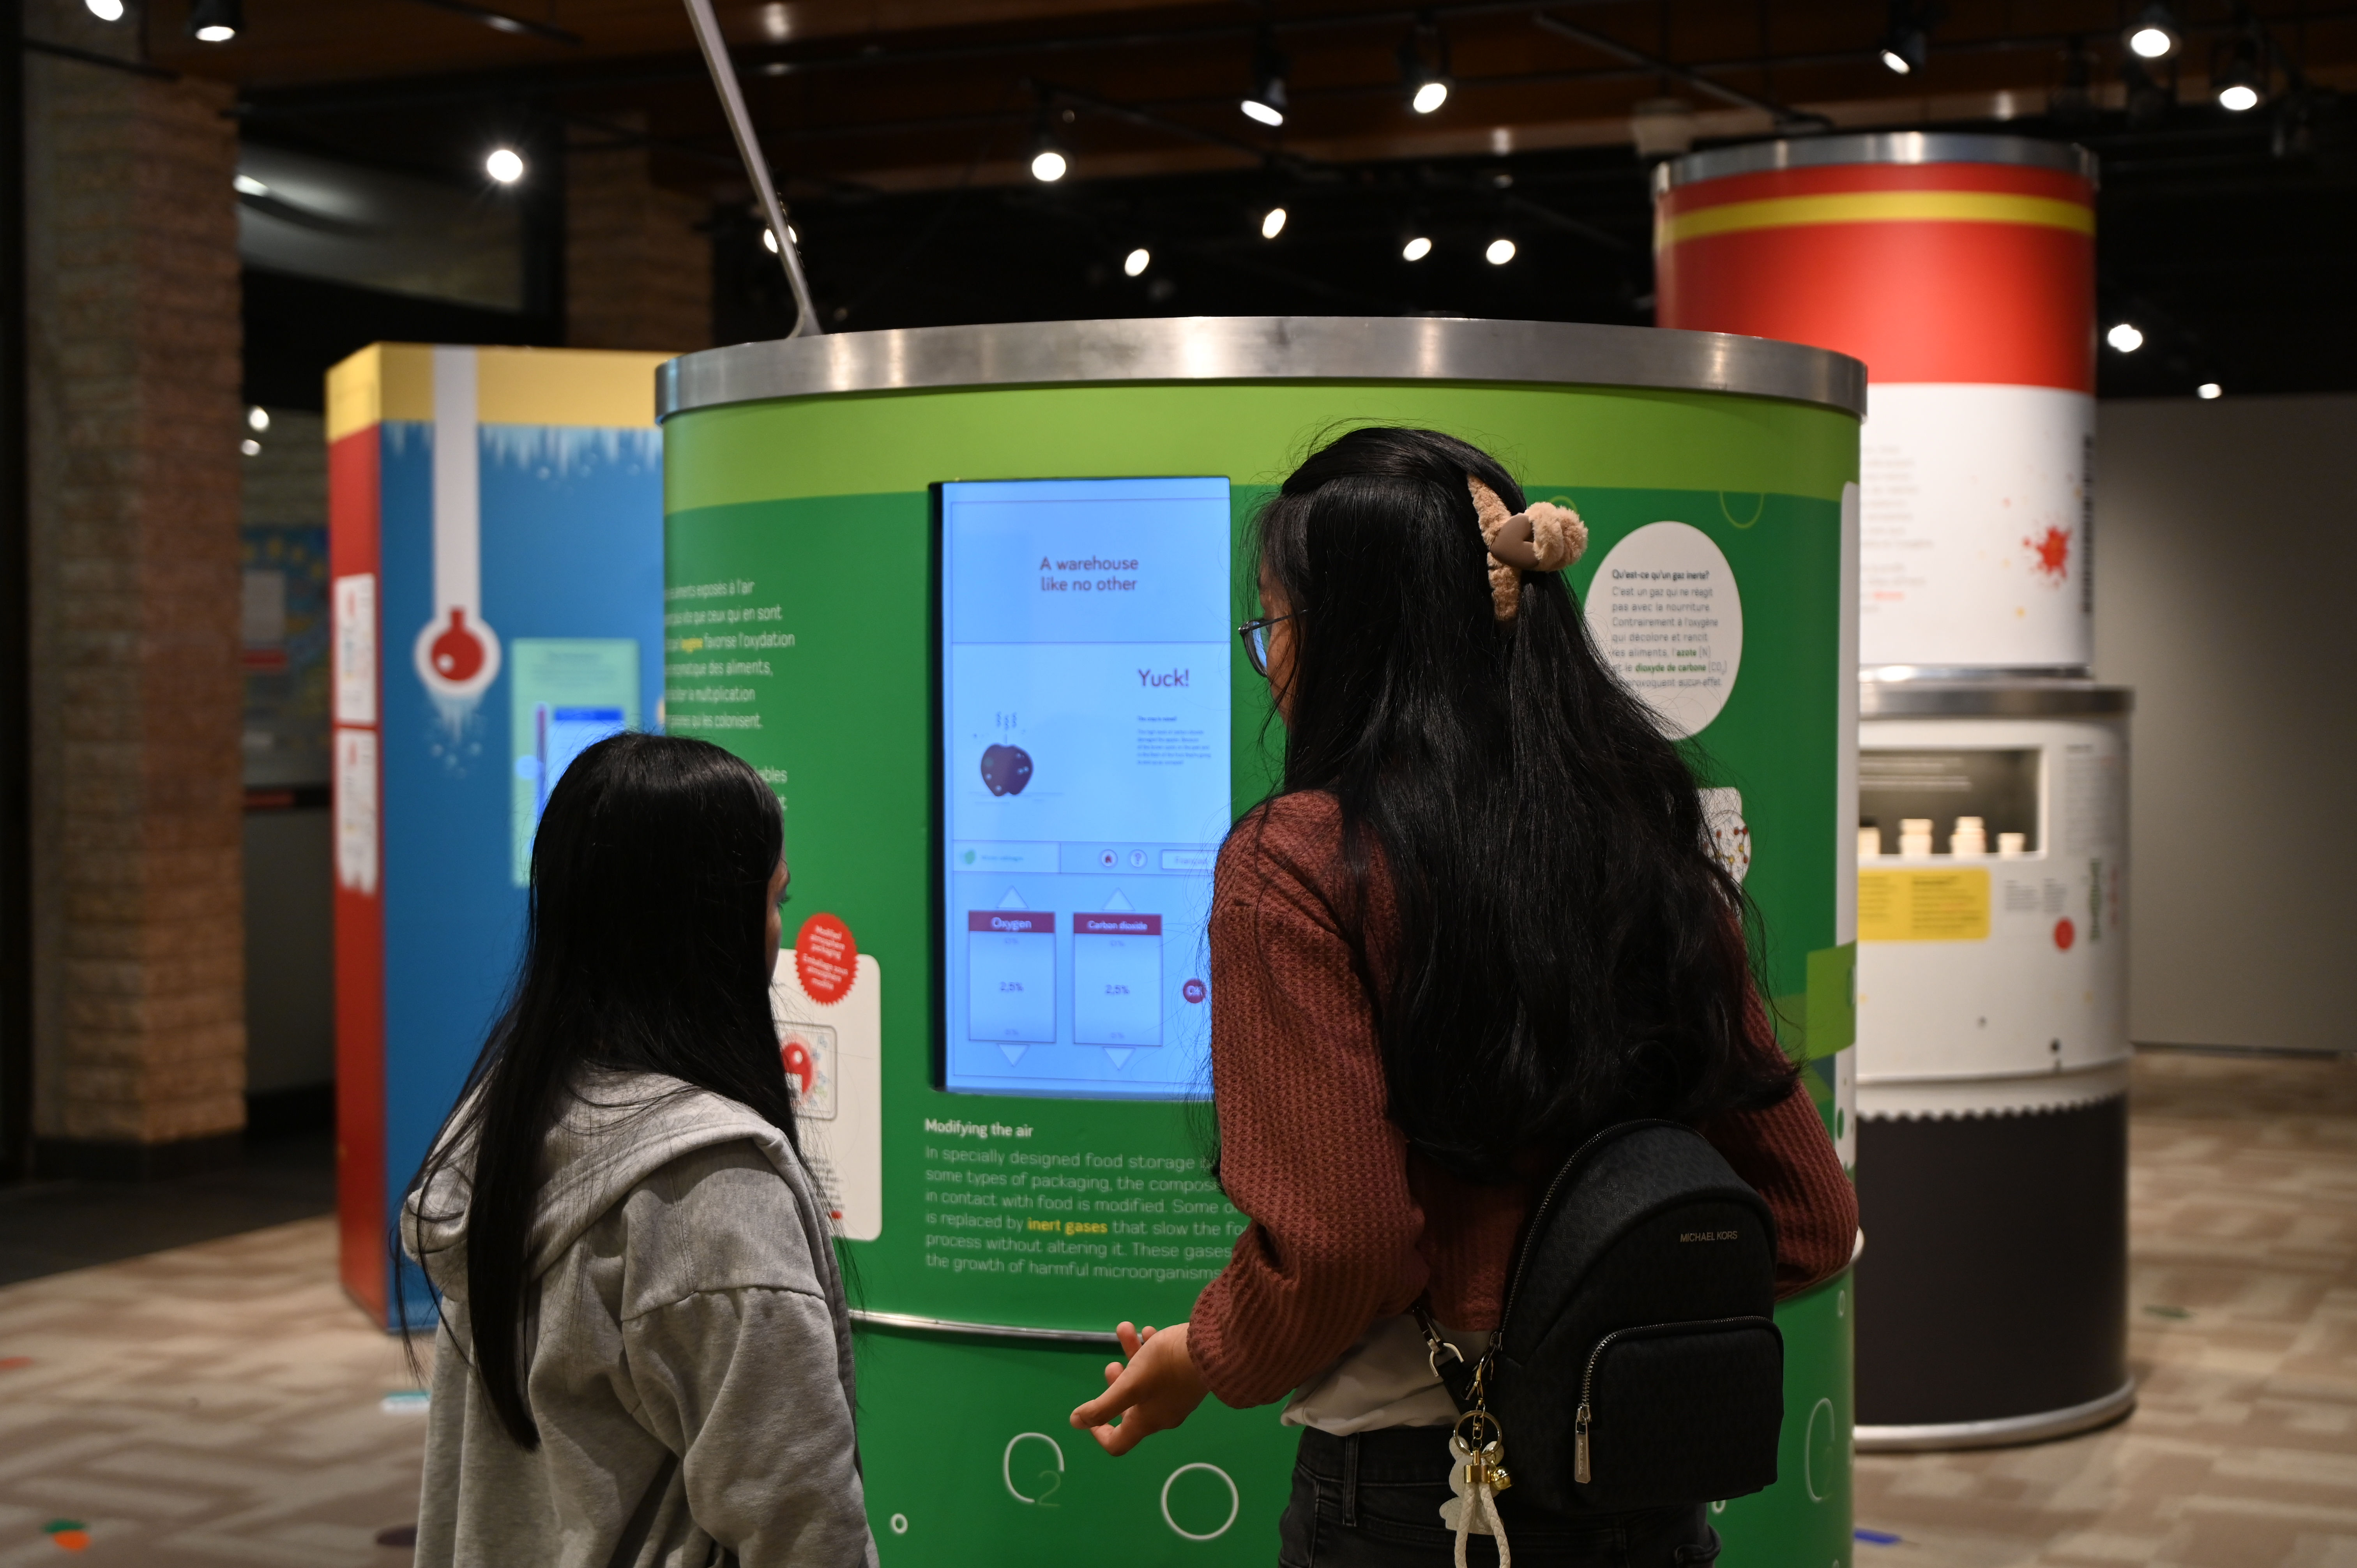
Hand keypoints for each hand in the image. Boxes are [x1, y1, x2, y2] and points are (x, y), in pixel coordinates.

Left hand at [1069, 1321, 1208, 1456]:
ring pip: (1146, 1380)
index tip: (1090, 1413)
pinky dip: (1151, 1350)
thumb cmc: (1166, 1368)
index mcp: (1147, 1421)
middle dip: (1116, 1383)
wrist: (1213, 1349)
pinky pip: (1164, 1368)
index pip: (1119, 1442)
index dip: (1100, 1432)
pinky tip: (1148, 1329)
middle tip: (1113, 1365)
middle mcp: (1162, 1413)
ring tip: (1126, 1330)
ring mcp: (1177, 1395)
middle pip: (1130, 1406)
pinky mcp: (1188, 1377)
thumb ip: (1103, 1406)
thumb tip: (1076, 1422)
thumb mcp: (1129, 1385)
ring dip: (1132, 1356)